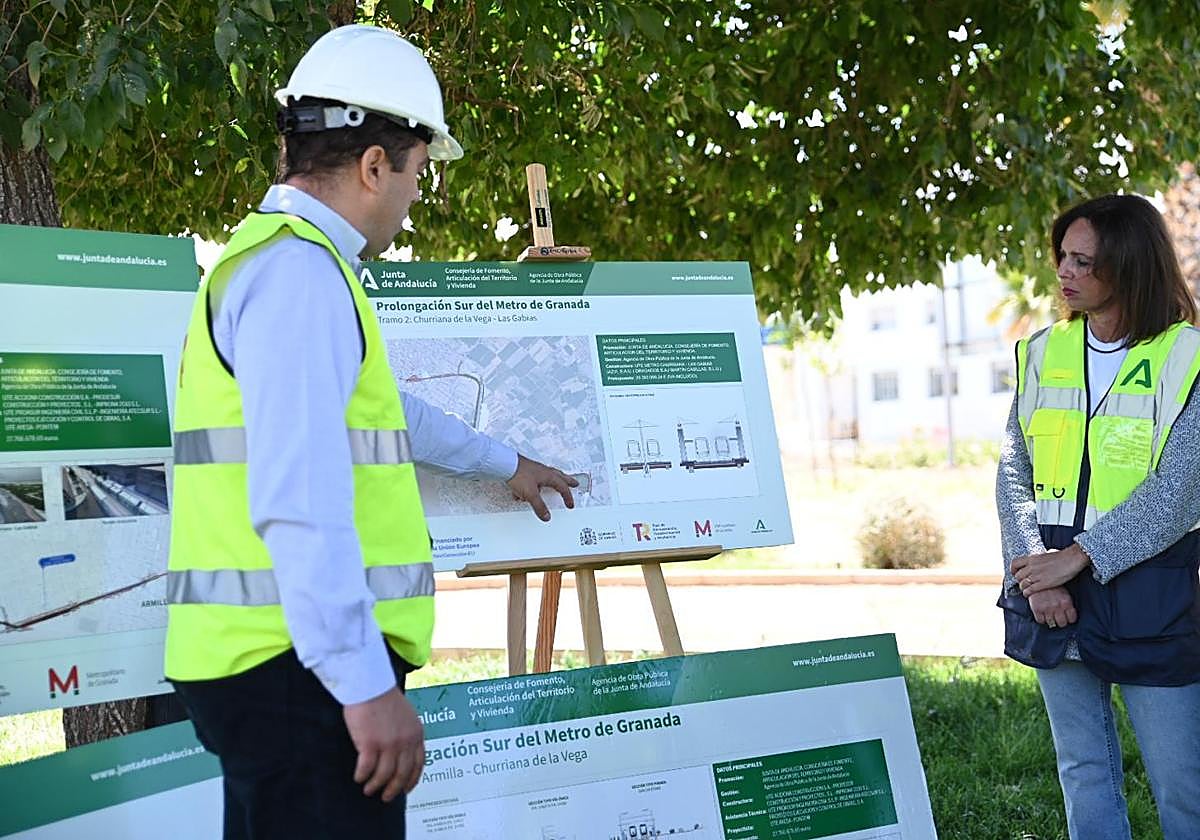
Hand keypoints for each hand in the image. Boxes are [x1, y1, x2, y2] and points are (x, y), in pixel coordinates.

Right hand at [343, 687, 423, 801]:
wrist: (370, 685)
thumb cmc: (384, 697)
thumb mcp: (406, 715)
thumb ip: (407, 732)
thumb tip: (403, 751)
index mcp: (416, 734)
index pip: (418, 764)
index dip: (412, 780)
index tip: (405, 789)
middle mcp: (406, 742)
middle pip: (401, 774)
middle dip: (393, 789)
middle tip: (385, 796)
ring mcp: (389, 744)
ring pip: (384, 776)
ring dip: (376, 785)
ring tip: (369, 789)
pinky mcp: (370, 745)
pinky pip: (366, 769)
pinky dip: (362, 776)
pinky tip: (358, 778)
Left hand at [506, 455, 577, 520]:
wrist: (505, 465)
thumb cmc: (519, 474)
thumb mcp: (531, 494)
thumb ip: (539, 506)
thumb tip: (546, 516)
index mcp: (549, 476)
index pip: (562, 488)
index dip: (567, 497)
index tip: (570, 504)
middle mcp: (543, 471)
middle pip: (560, 477)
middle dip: (568, 481)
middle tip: (574, 483)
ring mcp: (535, 470)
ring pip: (547, 477)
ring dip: (551, 483)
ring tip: (552, 487)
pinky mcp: (526, 470)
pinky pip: (534, 480)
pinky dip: (534, 486)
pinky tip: (527, 491)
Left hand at [1012, 544, 1090, 595]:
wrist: (1072, 559)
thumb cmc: (1062, 556)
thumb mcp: (1045, 554)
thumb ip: (1039, 559)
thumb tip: (1038, 560)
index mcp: (1031, 558)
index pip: (1014, 564)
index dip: (1013, 570)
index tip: (1015, 573)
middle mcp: (1032, 566)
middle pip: (1018, 576)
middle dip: (1019, 581)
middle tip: (1023, 583)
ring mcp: (1037, 575)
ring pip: (1022, 584)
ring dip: (1023, 588)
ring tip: (1026, 590)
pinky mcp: (1043, 584)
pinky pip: (1030, 590)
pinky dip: (1027, 593)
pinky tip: (1028, 594)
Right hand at [1027, 586, 1077, 628]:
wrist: (1036, 577)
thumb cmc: (1050, 585)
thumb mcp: (1063, 592)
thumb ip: (1067, 603)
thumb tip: (1069, 612)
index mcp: (1066, 602)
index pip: (1072, 619)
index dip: (1069, 619)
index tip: (1067, 618)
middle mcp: (1057, 606)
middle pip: (1062, 623)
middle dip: (1060, 621)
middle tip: (1058, 618)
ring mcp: (1046, 608)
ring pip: (1051, 623)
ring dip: (1051, 620)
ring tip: (1050, 616)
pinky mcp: (1036, 608)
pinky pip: (1040, 621)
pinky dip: (1041, 619)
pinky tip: (1042, 614)